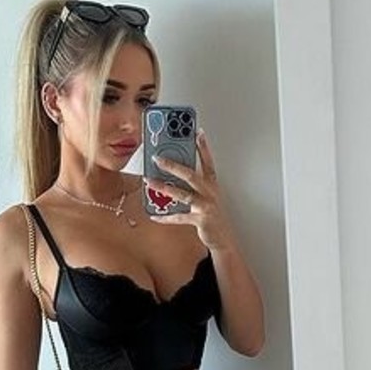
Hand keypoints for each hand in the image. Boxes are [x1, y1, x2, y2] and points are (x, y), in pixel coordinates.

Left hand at [146, 129, 235, 250]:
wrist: (221, 236)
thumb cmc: (210, 213)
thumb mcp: (205, 195)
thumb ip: (192, 183)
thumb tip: (171, 172)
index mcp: (211, 184)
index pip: (208, 161)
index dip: (203, 147)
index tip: (197, 132)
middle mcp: (210, 192)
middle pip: (191, 175)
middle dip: (173, 166)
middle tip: (157, 158)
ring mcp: (206, 206)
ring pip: (183, 194)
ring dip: (164, 188)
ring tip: (149, 182)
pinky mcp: (201, 220)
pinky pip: (179, 217)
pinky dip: (166, 217)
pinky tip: (154, 216)